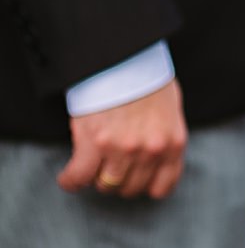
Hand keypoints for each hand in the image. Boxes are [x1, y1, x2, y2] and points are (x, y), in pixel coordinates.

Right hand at [58, 79, 187, 198]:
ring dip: (96, 179)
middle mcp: (151, 151)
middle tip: (110, 168)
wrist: (125, 59)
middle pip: (130, 188)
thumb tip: (156, 156)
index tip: (135, 181)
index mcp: (173, 144)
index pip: (162, 186)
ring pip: (106, 185)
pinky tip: (70, 177)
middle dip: (119, 181)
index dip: (145, 187)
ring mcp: (123, 150)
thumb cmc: (148, 81)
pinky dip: (71, 180)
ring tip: (90, 169)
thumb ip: (165, 138)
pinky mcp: (95, 144)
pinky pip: (79, 177)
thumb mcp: (171, 111)